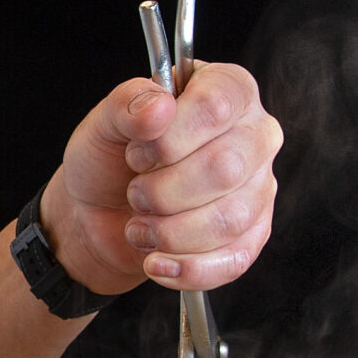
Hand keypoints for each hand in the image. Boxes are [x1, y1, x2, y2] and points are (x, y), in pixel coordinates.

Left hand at [42, 61, 282, 294]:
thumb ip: (126, 105)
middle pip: (226, 167)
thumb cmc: (110, 159)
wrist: (98, 214)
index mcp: (225, 90)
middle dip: (164, 191)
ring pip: (229, 219)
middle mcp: (254, 134)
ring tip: (139, 226)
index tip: (136, 154)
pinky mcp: (252, 235)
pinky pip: (234, 259)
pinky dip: (187, 267)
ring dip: (170, 231)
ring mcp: (259, 187)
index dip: (170, 138)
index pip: (217, 105)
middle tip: (135, 192)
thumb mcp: (104, 124)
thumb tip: (158, 106)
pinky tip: (156, 262)